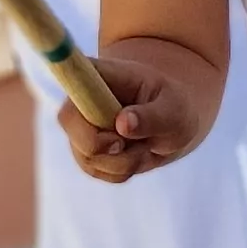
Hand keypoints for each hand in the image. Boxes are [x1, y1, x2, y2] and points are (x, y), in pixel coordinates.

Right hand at [62, 53, 207, 184]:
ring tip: (146, 144)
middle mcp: (80, 100)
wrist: (173, 123)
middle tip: (133, 140)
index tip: (112, 120)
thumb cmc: (174, 107)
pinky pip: (99, 172)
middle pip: (73, 127)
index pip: (71, 79)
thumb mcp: (175, 109)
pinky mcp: (85, 153)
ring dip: (125, 161)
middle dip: (109, 145)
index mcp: (98, 74)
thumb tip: (122, 123)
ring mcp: (80, 128)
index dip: (76, 95)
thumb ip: (152, 116)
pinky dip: (123, 171)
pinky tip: (137, 154)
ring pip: (89, 158)